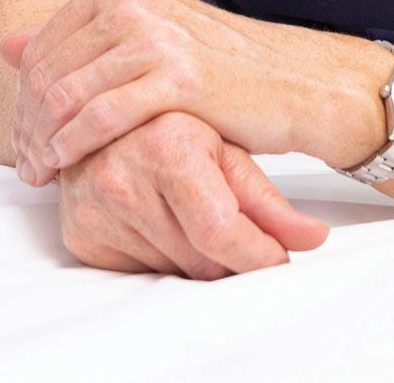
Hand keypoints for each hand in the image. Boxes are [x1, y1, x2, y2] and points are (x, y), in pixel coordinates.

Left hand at [2, 0, 320, 184]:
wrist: (295, 83)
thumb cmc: (220, 67)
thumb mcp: (143, 39)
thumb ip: (75, 40)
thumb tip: (7, 45)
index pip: (41, 46)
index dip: (20, 96)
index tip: (19, 134)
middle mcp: (130, 4)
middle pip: (46, 72)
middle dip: (26, 124)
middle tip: (23, 163)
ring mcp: (154, 37)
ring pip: (66, 95)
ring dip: (42, 141)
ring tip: (38, 172)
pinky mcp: (177, 78)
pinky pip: (102, 117)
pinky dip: (73, 145)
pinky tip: (64, 166)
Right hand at [54, 111, 328, 278]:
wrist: (97, 119)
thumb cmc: (169, 128)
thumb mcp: (225, 151)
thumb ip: (269, 201)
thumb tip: (315, 238)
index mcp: (166, 146)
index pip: (221, 231)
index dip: (258, 255)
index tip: (276, 258)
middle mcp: (121, 176)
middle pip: (202, 261)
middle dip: (226, 255)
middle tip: (225, 221)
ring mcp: (94, 208)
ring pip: (174, 274)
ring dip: (191, 257)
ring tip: (182, 212)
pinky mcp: (79, 234)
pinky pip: (140, 274)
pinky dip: (158, 257)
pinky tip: (154, 221)